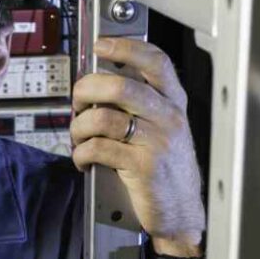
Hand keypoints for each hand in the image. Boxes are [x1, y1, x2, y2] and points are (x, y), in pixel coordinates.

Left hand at [69, 37, 204, 254]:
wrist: (181, 213)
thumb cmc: (166, 171)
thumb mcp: (164, 130)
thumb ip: (140, 105)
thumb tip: (97, 85)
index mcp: (174, 104)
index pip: (155, 62)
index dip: (125, 48)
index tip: (101, 46)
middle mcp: (169, 118)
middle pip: (120, 85)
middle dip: (87, 89)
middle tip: (78, 101)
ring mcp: (158, 142)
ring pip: (103, 117)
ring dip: (79, 127)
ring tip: (78, 137)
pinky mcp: (142, 166)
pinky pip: (98, 148)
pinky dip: (81, 153)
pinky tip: (83, 159)